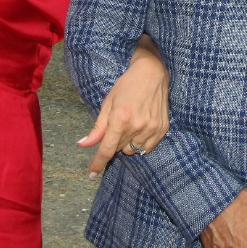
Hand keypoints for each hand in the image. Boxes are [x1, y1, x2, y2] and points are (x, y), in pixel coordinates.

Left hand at [78, 34, 169, 176]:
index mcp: (120, 119)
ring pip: (133, 150)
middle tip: (118, 125)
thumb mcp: (108, 103)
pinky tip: (141, 128)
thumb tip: (83, 145)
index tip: (92, 174)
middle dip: (114, 142)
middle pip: (119, 149)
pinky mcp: (162, 129)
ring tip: (130, 124)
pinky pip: (147, 148)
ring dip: (128, 143)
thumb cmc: (127, 86)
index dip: (98, 164)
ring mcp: (152, 128)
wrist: (152, 73)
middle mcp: (137, 126)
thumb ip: (97, 128)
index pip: (107, 149)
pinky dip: (141, 143)